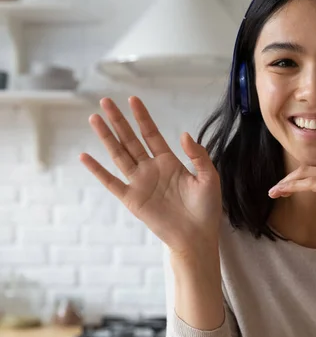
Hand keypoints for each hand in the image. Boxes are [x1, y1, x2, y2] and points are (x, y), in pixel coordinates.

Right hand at [80, 97, 222, 258]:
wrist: (197, 236)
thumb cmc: (206, 208)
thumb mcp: (209, 177)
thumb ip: (198, 155)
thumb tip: (184, 134)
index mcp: (169, 162)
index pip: (151, 134)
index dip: (142, 117)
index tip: (133, 99)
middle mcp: (151, 169)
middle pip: (130, 140)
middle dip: (119, 121)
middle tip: (106, 101)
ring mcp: (140, 183)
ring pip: (119, 155)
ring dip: (106, 137)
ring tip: (94, 118)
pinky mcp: (132, 199)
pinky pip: (111, 182)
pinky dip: (98, 170)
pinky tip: (85, 156)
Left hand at [268, 165, 315, 257]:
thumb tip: (303, 181)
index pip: (312, 170)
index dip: (293, 178)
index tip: (279, 189)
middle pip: (307, 169)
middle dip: (287, 179)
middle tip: (272, 191)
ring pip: (307, 175)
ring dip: (287, 183)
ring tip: (274, 193)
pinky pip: (312, 183)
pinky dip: (295, 187)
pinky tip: (284, 193)